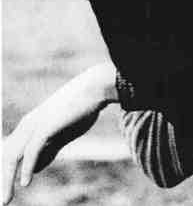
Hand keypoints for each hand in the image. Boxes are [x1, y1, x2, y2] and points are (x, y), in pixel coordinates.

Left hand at [2, 62, 116, 204]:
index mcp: (29, 126)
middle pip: (5, 156)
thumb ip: (47, 150)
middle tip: (2, 201)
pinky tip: (25, 182)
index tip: (3, 190)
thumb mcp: (60, 134)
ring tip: (5, 200)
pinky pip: (32, 151)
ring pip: (12, 156)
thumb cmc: (79, 109)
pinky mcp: (46, 126)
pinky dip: (27, 168)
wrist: (93, 89)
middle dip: (1, 179)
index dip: (3, 172)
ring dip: (6, 179)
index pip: (8, 152)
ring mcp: (35, 125)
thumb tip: (34, 169)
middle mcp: (27, 125)